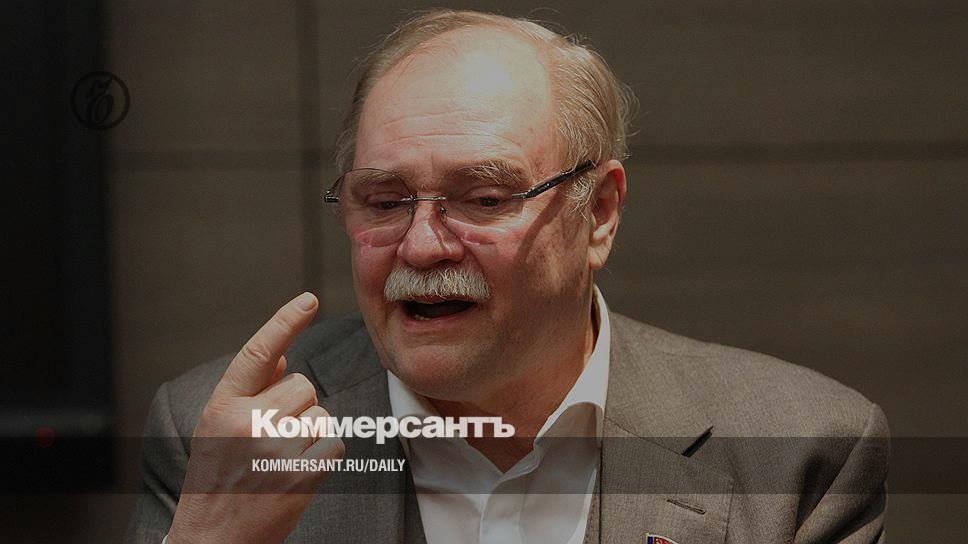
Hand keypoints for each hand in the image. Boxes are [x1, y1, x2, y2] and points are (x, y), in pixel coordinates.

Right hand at [168, 292, 344, 543]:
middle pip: (303, 385)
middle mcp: (248, 422)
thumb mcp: (217, 428)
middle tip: (268, 439)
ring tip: (279, 459)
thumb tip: (284, 355)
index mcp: (222, 405)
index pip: (258, 352)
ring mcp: (276, 448)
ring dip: (309, 433)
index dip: (285, 322)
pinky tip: (295, 471)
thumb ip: (249, 389)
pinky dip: (323, 455)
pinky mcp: (302, 473)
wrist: (214, 537)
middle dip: (295, 407)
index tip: (308, 300)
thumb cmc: (217, 478)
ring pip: (321, 414)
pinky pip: (334, 441)